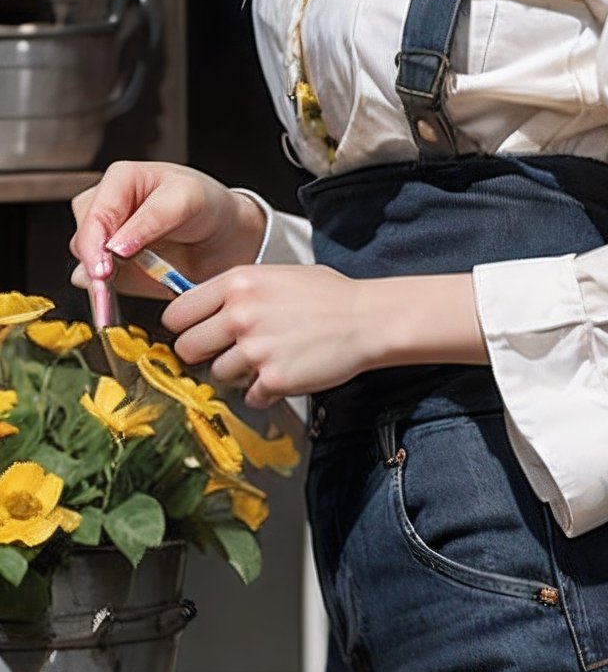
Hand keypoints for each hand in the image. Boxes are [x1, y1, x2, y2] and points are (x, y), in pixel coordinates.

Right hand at [70, 161, 267, 299]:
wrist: (227, 237)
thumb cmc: (209, 206)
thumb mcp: (186, 201)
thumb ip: (150, 221)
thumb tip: (113, 247)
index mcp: (121, 179)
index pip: (94, 213)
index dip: (94, 245)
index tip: (103, 271)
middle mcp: (108, 208)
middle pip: (83, 239)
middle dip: (96, 265)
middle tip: (112, 286)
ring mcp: (108, 239)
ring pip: (85, 263)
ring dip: (104, 280)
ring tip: (139, 283)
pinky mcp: (113, 268)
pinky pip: (99, 285)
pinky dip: (111, 295)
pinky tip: (133, 291)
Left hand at [162, 264, 369, 405]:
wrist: (367, 319)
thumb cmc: (327, 296)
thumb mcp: (274, 276)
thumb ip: (237, 291)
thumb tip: (203, 309)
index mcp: (237, 283)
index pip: (176, 314)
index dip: (184, 327)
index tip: (195, 333)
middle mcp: (241, 314)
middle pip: (188, 349)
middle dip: (204, 354)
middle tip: (226, 352)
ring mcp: (256, 349)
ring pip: (218, 374)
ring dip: (238, 374)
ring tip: (267, 359)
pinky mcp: (274, 379)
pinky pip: (249, 396)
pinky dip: (263, 392)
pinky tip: (284, 373)